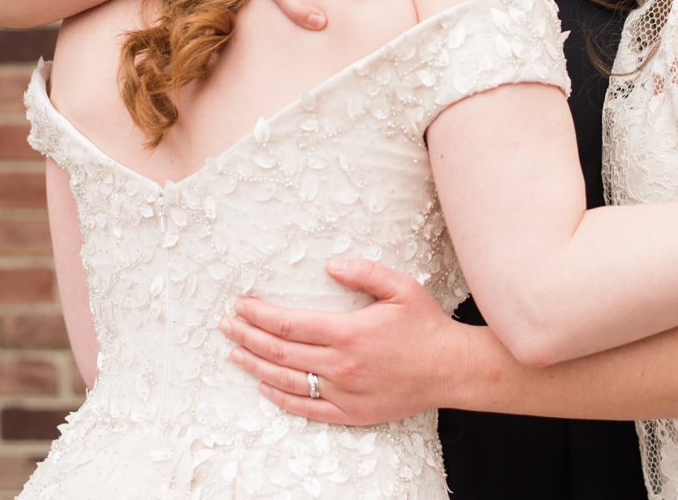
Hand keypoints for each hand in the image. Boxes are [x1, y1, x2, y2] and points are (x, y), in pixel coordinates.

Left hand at [222, 258, 465, 424]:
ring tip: (235, 355)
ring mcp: (343, 392)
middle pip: (280, 352)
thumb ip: (364, 272)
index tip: (241, 307)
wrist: (451, 369)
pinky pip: (307, 408)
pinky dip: (282, 398)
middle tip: (226, 327)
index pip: (288, 325)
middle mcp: (339, 365)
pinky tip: (266, 387)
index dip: (259, 316)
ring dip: (256, 367)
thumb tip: (330, 264)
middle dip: (248, 338)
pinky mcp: (351, 412)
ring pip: (287, 381)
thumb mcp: (400, 287)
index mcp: (347, 333)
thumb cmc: (426, 326)